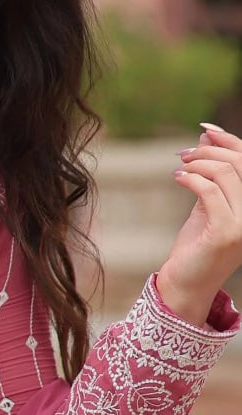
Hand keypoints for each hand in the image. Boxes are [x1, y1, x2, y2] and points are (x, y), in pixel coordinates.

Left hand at [156, 125, 241, 324]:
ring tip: (181, 166)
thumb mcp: (208, 202)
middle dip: (210, 151)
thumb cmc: (198, 244)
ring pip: (225, 174)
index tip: (205, 130)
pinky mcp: (227, 233)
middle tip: (185, 153)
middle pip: (240, 164)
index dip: (231, 141)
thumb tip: (208, 136)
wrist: (188, 283)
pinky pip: (209, 191)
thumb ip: (213, 173)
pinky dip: (191, 179)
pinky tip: (178, 178)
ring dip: (198, 163)